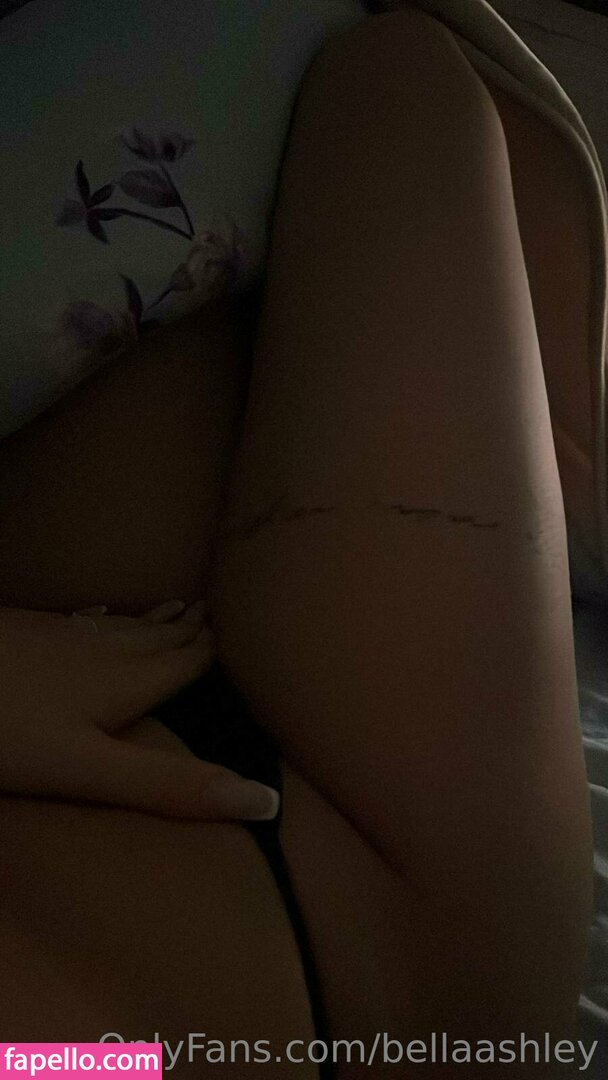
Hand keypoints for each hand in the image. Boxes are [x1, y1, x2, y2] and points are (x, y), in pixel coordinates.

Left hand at [0, 601, 278, 820]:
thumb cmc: (5, 730)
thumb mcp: (89, 770)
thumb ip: (170, 786)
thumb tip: (266, 801)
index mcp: (127, 682)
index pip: (190, 660)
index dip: (220, 650)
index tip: (254, 634)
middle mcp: (104, 648)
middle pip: (161, 638)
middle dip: (194, 630)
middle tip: (223, 614)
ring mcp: (62, 634)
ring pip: (125, 626)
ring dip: (157, 620)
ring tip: (181, 608)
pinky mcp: (26, 629)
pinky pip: (84, 620)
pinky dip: (107, 618)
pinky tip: (100, 613)